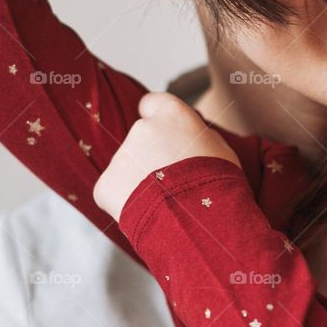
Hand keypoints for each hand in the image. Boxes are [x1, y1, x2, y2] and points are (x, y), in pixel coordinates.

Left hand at [93, 91, 239, 222]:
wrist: (198, 222)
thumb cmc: (218, 185)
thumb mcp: (221, 150)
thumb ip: (196, 135)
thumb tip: (187, 135)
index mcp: (171, 115)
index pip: (152, 104)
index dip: (158, 121)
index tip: (164, 135)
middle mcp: (141, 129)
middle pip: (141, 139)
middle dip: (152, 157)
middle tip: (173, 182)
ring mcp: (121, 157)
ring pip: (128, 167)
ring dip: (140, 181)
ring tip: (165, 203)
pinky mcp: (105, 185)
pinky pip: (114, 192)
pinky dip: (126, 202)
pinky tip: (149, 213)